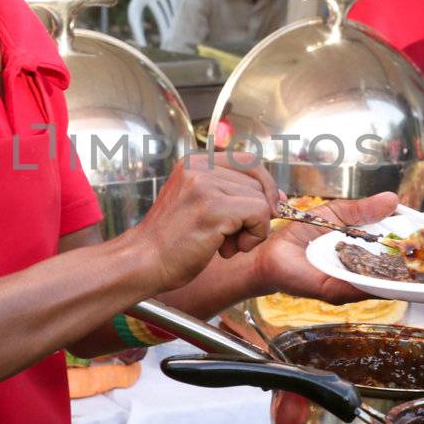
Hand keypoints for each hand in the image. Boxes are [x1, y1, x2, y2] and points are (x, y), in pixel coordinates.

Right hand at [132, 155, 278, 292]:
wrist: (145, 262)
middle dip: (257, 212)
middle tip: (236, 237)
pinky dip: (254, 236)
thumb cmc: (172, 242)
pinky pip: (259, 214)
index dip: (264, 186)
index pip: (248, 161)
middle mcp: (199, 167)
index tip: (266, 210)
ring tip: (224, 245)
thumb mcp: (199, 204)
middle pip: (257, 181)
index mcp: (194, 162)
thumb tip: (278, 196)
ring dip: (252, 229)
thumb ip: (231, 193)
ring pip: (260, 199)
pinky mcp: (213, 207)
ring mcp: (205, 185)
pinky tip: (228, 250)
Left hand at [251, 191, 400, 301]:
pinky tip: (392, 278)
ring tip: (421, 264)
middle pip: (392, 272)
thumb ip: (362, 210)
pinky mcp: (333, 290)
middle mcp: (357, 273)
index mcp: (360, 253)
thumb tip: (393, 199)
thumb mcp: (335, 214)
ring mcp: (347, 285)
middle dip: (413, 263)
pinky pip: (358, 288)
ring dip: (400, 275)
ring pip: (381, 283)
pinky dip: (375, 284)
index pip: (391, 252)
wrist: (268, 252)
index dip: (410, 245)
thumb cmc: (299, 235)